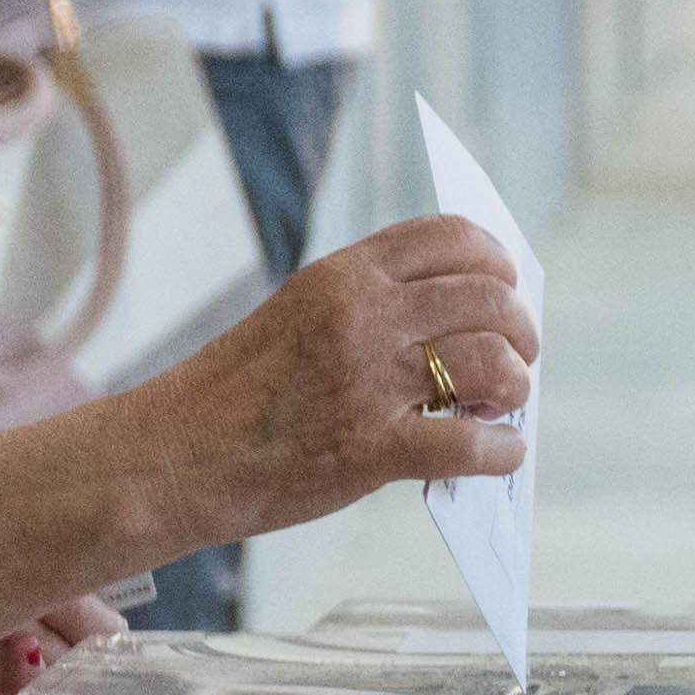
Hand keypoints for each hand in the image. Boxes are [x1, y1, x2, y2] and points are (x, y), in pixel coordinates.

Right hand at [156, 217, 535, 533]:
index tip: (505, 288)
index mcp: (343, 275)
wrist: (175, 456)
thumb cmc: (238, 393)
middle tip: (519, 358)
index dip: (496, 262)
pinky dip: (499, 454)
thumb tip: (458, 319)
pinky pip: (469, 445)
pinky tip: (499, 457)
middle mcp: (361, 316)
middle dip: (520, 329)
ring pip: (490, 362)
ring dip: (514, 386)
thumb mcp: (298, 314)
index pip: (451, 237)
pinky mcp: (371, 447)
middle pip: (487, 298)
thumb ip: (369, 306)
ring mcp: (367, 381)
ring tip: (501, 407)